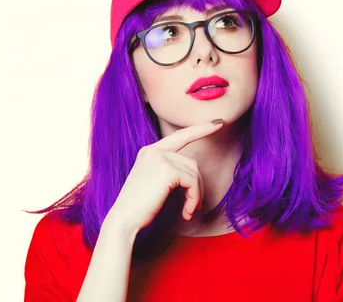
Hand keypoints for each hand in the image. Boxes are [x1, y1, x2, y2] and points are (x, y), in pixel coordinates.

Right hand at [105, 119, 223, 233]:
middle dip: (197, 185)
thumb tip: (194, 174)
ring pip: (194, 174)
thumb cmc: (139, 207)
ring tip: (189, 211)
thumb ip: (170, 171)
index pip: (180, 136)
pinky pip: (192, 182)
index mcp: (150, 151)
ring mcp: (160, 158)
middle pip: (191, 163)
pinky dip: (194, 199)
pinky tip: (186, 212)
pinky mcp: (167, 170)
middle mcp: (154, 150)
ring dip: (196, 195)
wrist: (123, 220)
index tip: (218, 122)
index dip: (200, 129)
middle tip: (196, 205)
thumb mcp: (154, 182)